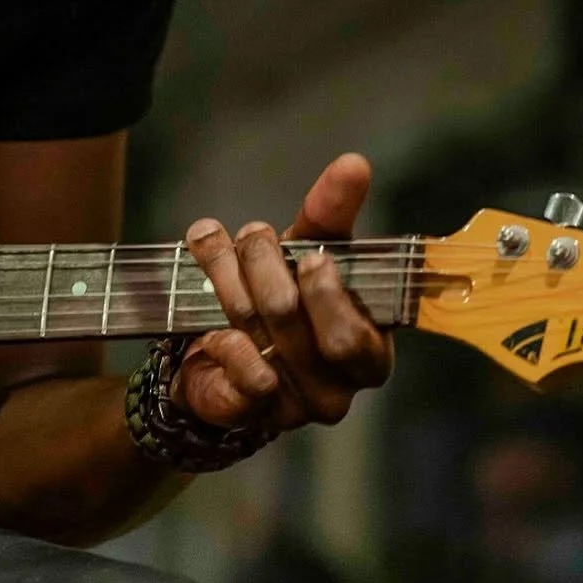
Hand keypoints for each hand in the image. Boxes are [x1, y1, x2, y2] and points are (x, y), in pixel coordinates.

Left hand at [175, 153, 393, 432]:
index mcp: (370, 348)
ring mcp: (298, 407)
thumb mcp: (306, 251)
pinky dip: (225, 341)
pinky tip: (213, 327)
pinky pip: (244, 379)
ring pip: (260, 333)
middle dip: (264, 265)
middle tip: (251, 236)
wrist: (221, 355)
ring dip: (230, 280)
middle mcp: (340, 385)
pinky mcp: (256, 419)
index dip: (329, 294)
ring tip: (212, 242)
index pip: (358, 333)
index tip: (310, 255)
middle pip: (295, 318)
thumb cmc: (282, 296)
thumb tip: (355, 164)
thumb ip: (331, 213)